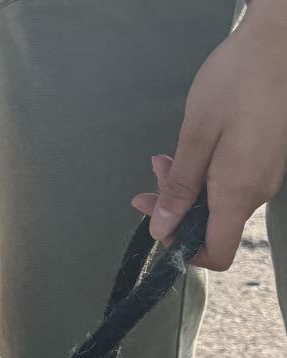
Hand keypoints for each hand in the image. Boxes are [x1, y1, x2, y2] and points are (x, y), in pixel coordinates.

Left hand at [131, 2, 286, 270]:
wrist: (278, 40)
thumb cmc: (237, 81)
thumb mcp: (196, 136)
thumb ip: (179, 189)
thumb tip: (161, 230)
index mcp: (238, 192)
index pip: (216, 253)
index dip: (185, 252)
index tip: (160, 230)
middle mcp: (256, 191)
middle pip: (211, 226)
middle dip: (175, 212)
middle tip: (147, 187)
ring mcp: (264, 174)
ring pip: (217, 201)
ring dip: (185, 189)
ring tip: (162, 162)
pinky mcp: (265, 158)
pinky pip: (230, 181)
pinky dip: (204, 174)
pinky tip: (186, 153)